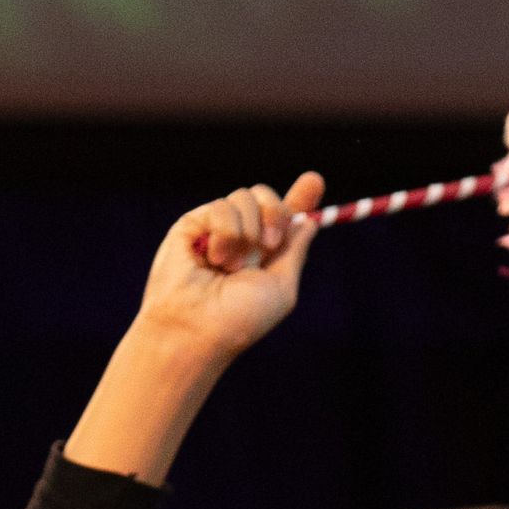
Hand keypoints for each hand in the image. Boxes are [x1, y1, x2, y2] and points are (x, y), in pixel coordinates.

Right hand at [136, 172, 325, 368]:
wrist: (196, 328)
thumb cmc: (238, 319)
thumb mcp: (280, 288)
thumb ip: (294, 253)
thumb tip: (309, 222)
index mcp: (265, 255)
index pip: (285, 218)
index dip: (301, 197)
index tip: (315, 180)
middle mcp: (242, 238)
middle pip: (267, 196)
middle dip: (276, 213)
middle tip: (269, 245)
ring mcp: (216, 228)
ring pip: (246, 198)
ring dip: (248, 235)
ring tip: (230, 267)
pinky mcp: (193, 223)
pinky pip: (223, 207)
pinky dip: (226, 234)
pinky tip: (213, 259)